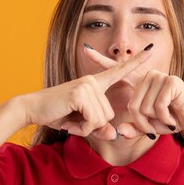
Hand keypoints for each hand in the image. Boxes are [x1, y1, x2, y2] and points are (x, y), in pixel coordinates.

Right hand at [19, 46, 153, 139]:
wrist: (31, 109)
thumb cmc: (56, 114)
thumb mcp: (81, 124)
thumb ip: (99, 129)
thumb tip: (114, 135)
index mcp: (95, 83)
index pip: (119, 71)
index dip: (136, 62)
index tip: (152, 50)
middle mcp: (93, 81)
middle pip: (109, 115)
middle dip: (92, 127)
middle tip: (74, 123)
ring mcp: (87, 85)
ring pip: (102, 119)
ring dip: (85, 128)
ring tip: (70, 121)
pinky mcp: (81, 93)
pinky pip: (93, 121)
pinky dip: (82, 128)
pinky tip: (69, 122)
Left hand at [82, 45, 183, 138]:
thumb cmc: (172, 120)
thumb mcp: (150, 127)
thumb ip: (134, 129)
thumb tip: (119, 131)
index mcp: (140, 84)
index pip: (118, 71)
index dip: (101, 60)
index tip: (85, 49)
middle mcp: (148, 77)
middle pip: (132, 106)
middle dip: (143, 123)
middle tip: (155, 127)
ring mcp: (159, 77)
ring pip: (144, 108)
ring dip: (155, 121)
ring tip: (167, 118)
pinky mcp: (170, 82)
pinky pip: (157, 107)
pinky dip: (164, 118)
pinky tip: (172, 116)